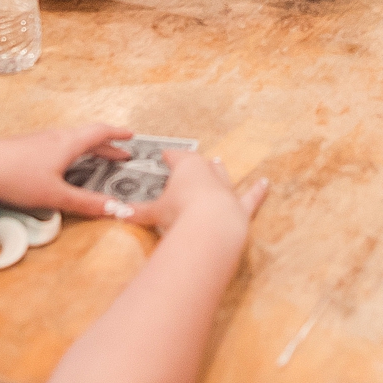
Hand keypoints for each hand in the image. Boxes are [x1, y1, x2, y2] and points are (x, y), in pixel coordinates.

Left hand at [0, 124, 134, 218]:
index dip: (117, 135)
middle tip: (120, 154)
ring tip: (95, 159)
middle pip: (86, 137)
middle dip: (105, 146)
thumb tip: (116, 209)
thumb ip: (85, 203)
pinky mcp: (24, 148)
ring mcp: (38, 141)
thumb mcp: (55, 195)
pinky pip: (56, 146)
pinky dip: (71, 153)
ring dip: (88, 149)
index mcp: (68, 143)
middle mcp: (56, 137)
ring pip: (70, 141)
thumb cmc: (17, 178)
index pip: (99, 133)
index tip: (131, 137)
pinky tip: (62, 166)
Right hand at [104, 150, 268, 234]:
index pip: (177, 157)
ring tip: (219, 162)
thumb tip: (117, 214)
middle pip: (200, 165)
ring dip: (220, 171)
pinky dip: (258, 191)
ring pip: (223, 176)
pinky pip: (252, 197)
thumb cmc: (179, 214)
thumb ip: (136, 213)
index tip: (165, 154)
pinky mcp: (241, 208)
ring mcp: (226, 190)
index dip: (170, 156)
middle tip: (189, 161)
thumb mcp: (152, 213)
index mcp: (186, 168)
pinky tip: (265, 183)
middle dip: (194, 163)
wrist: (210, 228)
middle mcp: (209, 174)